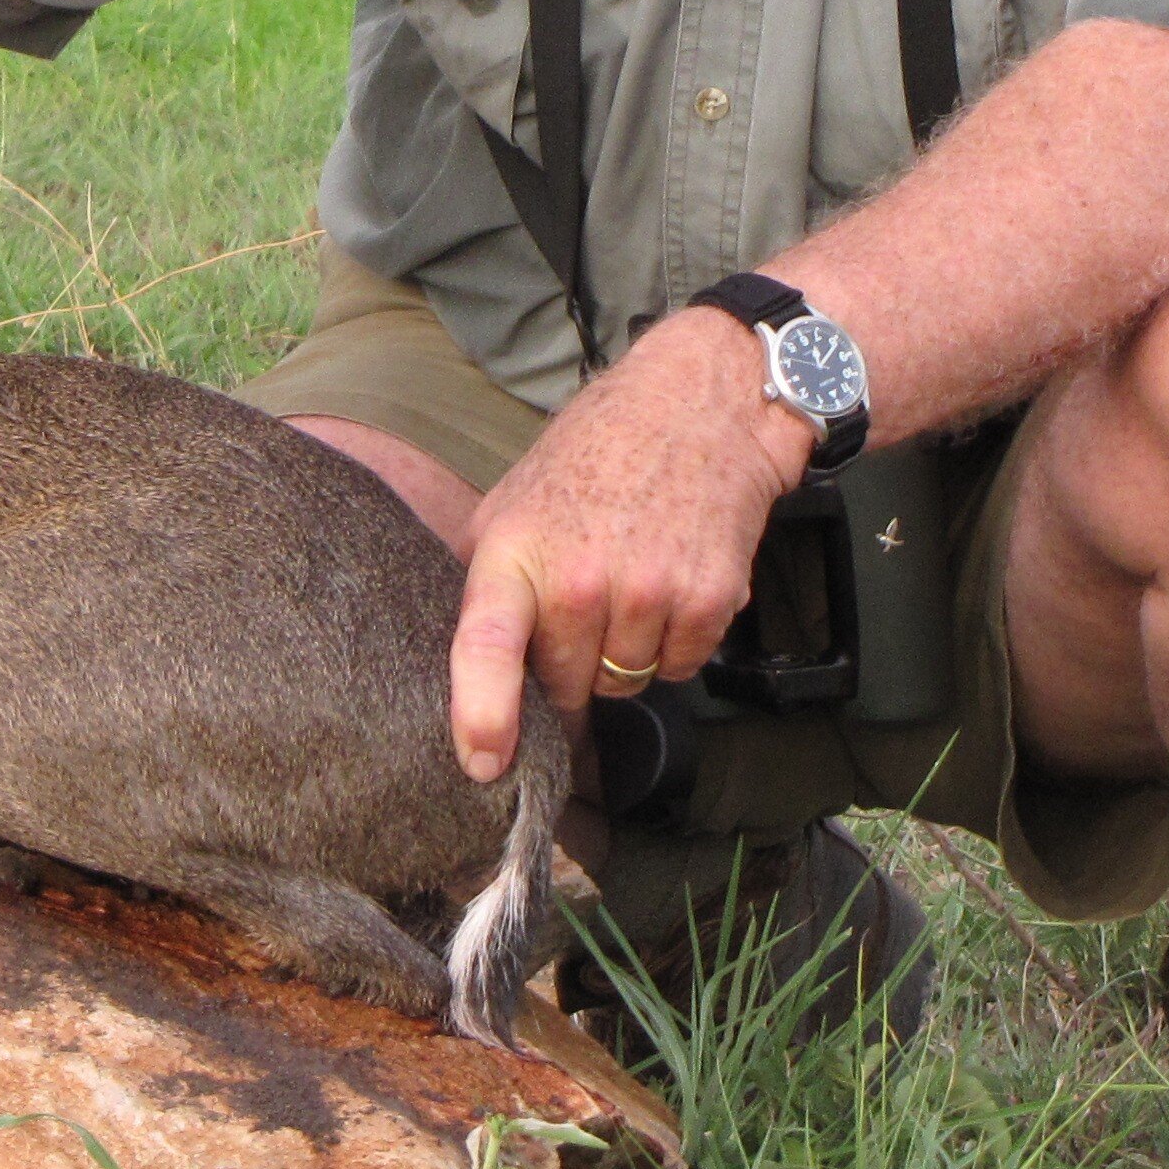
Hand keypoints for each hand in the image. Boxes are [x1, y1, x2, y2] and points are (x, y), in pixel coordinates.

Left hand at [446, 307, 813, 779]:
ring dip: (626, 650)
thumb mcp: (516, 499)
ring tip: (632, 574)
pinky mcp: (708, 602)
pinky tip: (672, 578)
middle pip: (566, 687)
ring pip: (625, 684)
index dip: (483, 715)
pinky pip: (679, 668)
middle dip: (569, 666)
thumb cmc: (599, 450)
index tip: (482, 764)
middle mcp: (581, 578)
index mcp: (517, 550)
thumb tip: (461, 663)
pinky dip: (675, 641)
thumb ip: (487, 580)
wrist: (702, 404)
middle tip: (584, 601)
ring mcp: (648, 593)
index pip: (488, 646)